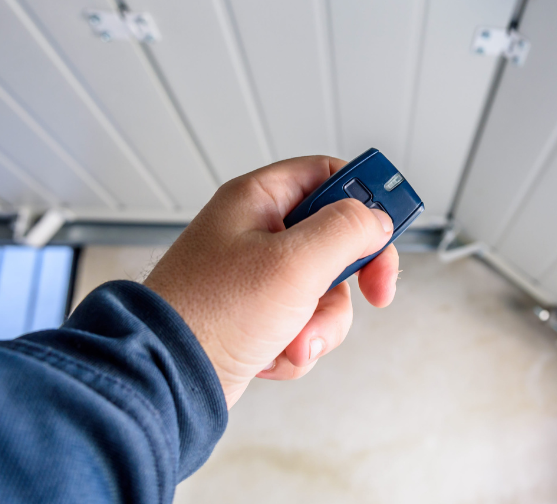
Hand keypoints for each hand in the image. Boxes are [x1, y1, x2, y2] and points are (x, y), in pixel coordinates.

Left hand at [144, 156, 398, 407]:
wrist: (165, 381)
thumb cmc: (211, 314)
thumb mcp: (295, 262)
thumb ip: (347, 230)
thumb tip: (377, 220)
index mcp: (258, 200)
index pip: (328, 175)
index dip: (365, 197)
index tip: (391, 225)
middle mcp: (257, 233)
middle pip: (336, 238)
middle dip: (350, 278)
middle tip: (374, 291)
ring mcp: (257, 277)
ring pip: (326, 289)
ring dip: (321, 322)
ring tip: (294, 339)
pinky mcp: (258, 317)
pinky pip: (305, 323)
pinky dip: (299, 344)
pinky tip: (274, 354)